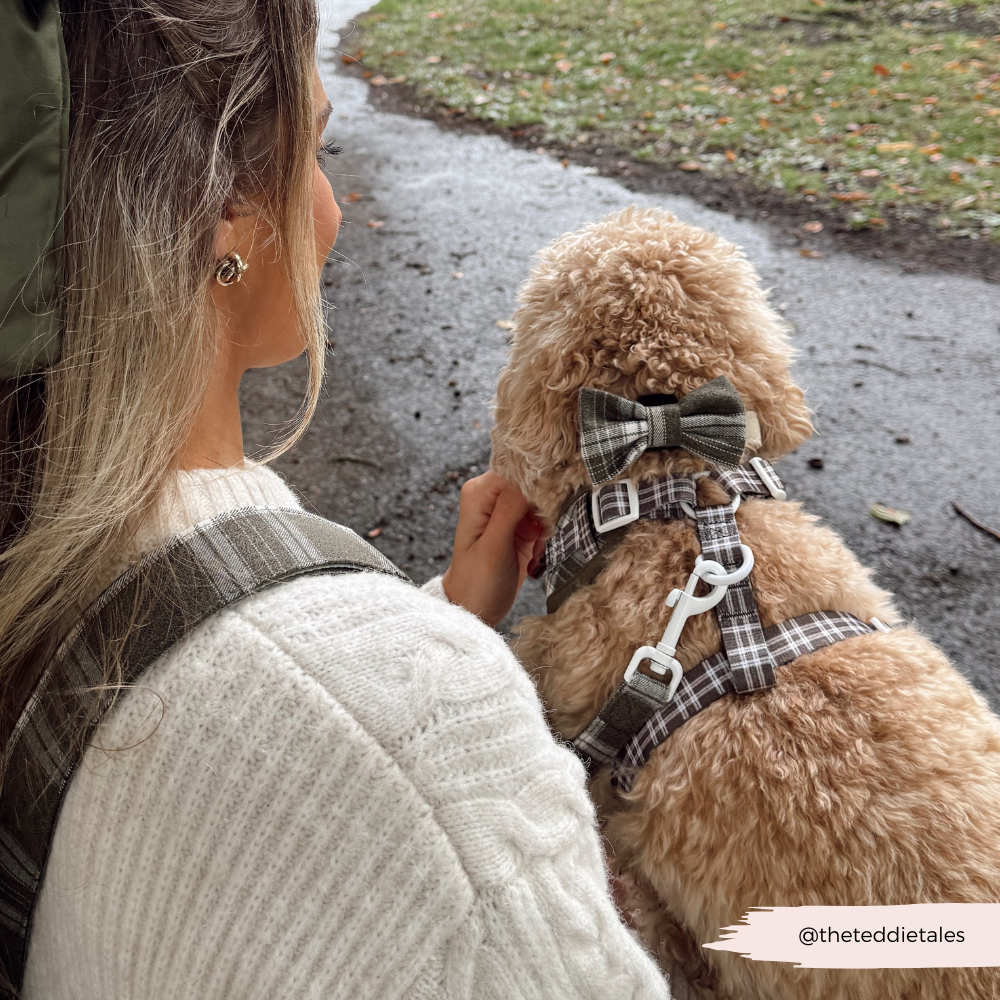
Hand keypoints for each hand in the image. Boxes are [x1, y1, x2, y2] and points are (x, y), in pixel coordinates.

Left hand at [442, 472, 545, 626]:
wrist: (475, 609)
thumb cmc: (476, 582)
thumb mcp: (493, 547)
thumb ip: (510, 509)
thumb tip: (530, 477)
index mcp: (478, 493)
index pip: (517, 469)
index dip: (536, 483)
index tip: (546, 506)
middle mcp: (491, 496)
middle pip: (532, 483)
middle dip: (543, 508)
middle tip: (538, 534)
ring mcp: (505, 511)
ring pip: (542, 502)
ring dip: (545, 525)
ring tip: (533, 548)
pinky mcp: (518, 526)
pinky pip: (543, 520)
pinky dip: (544, 536)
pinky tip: (533, 554)